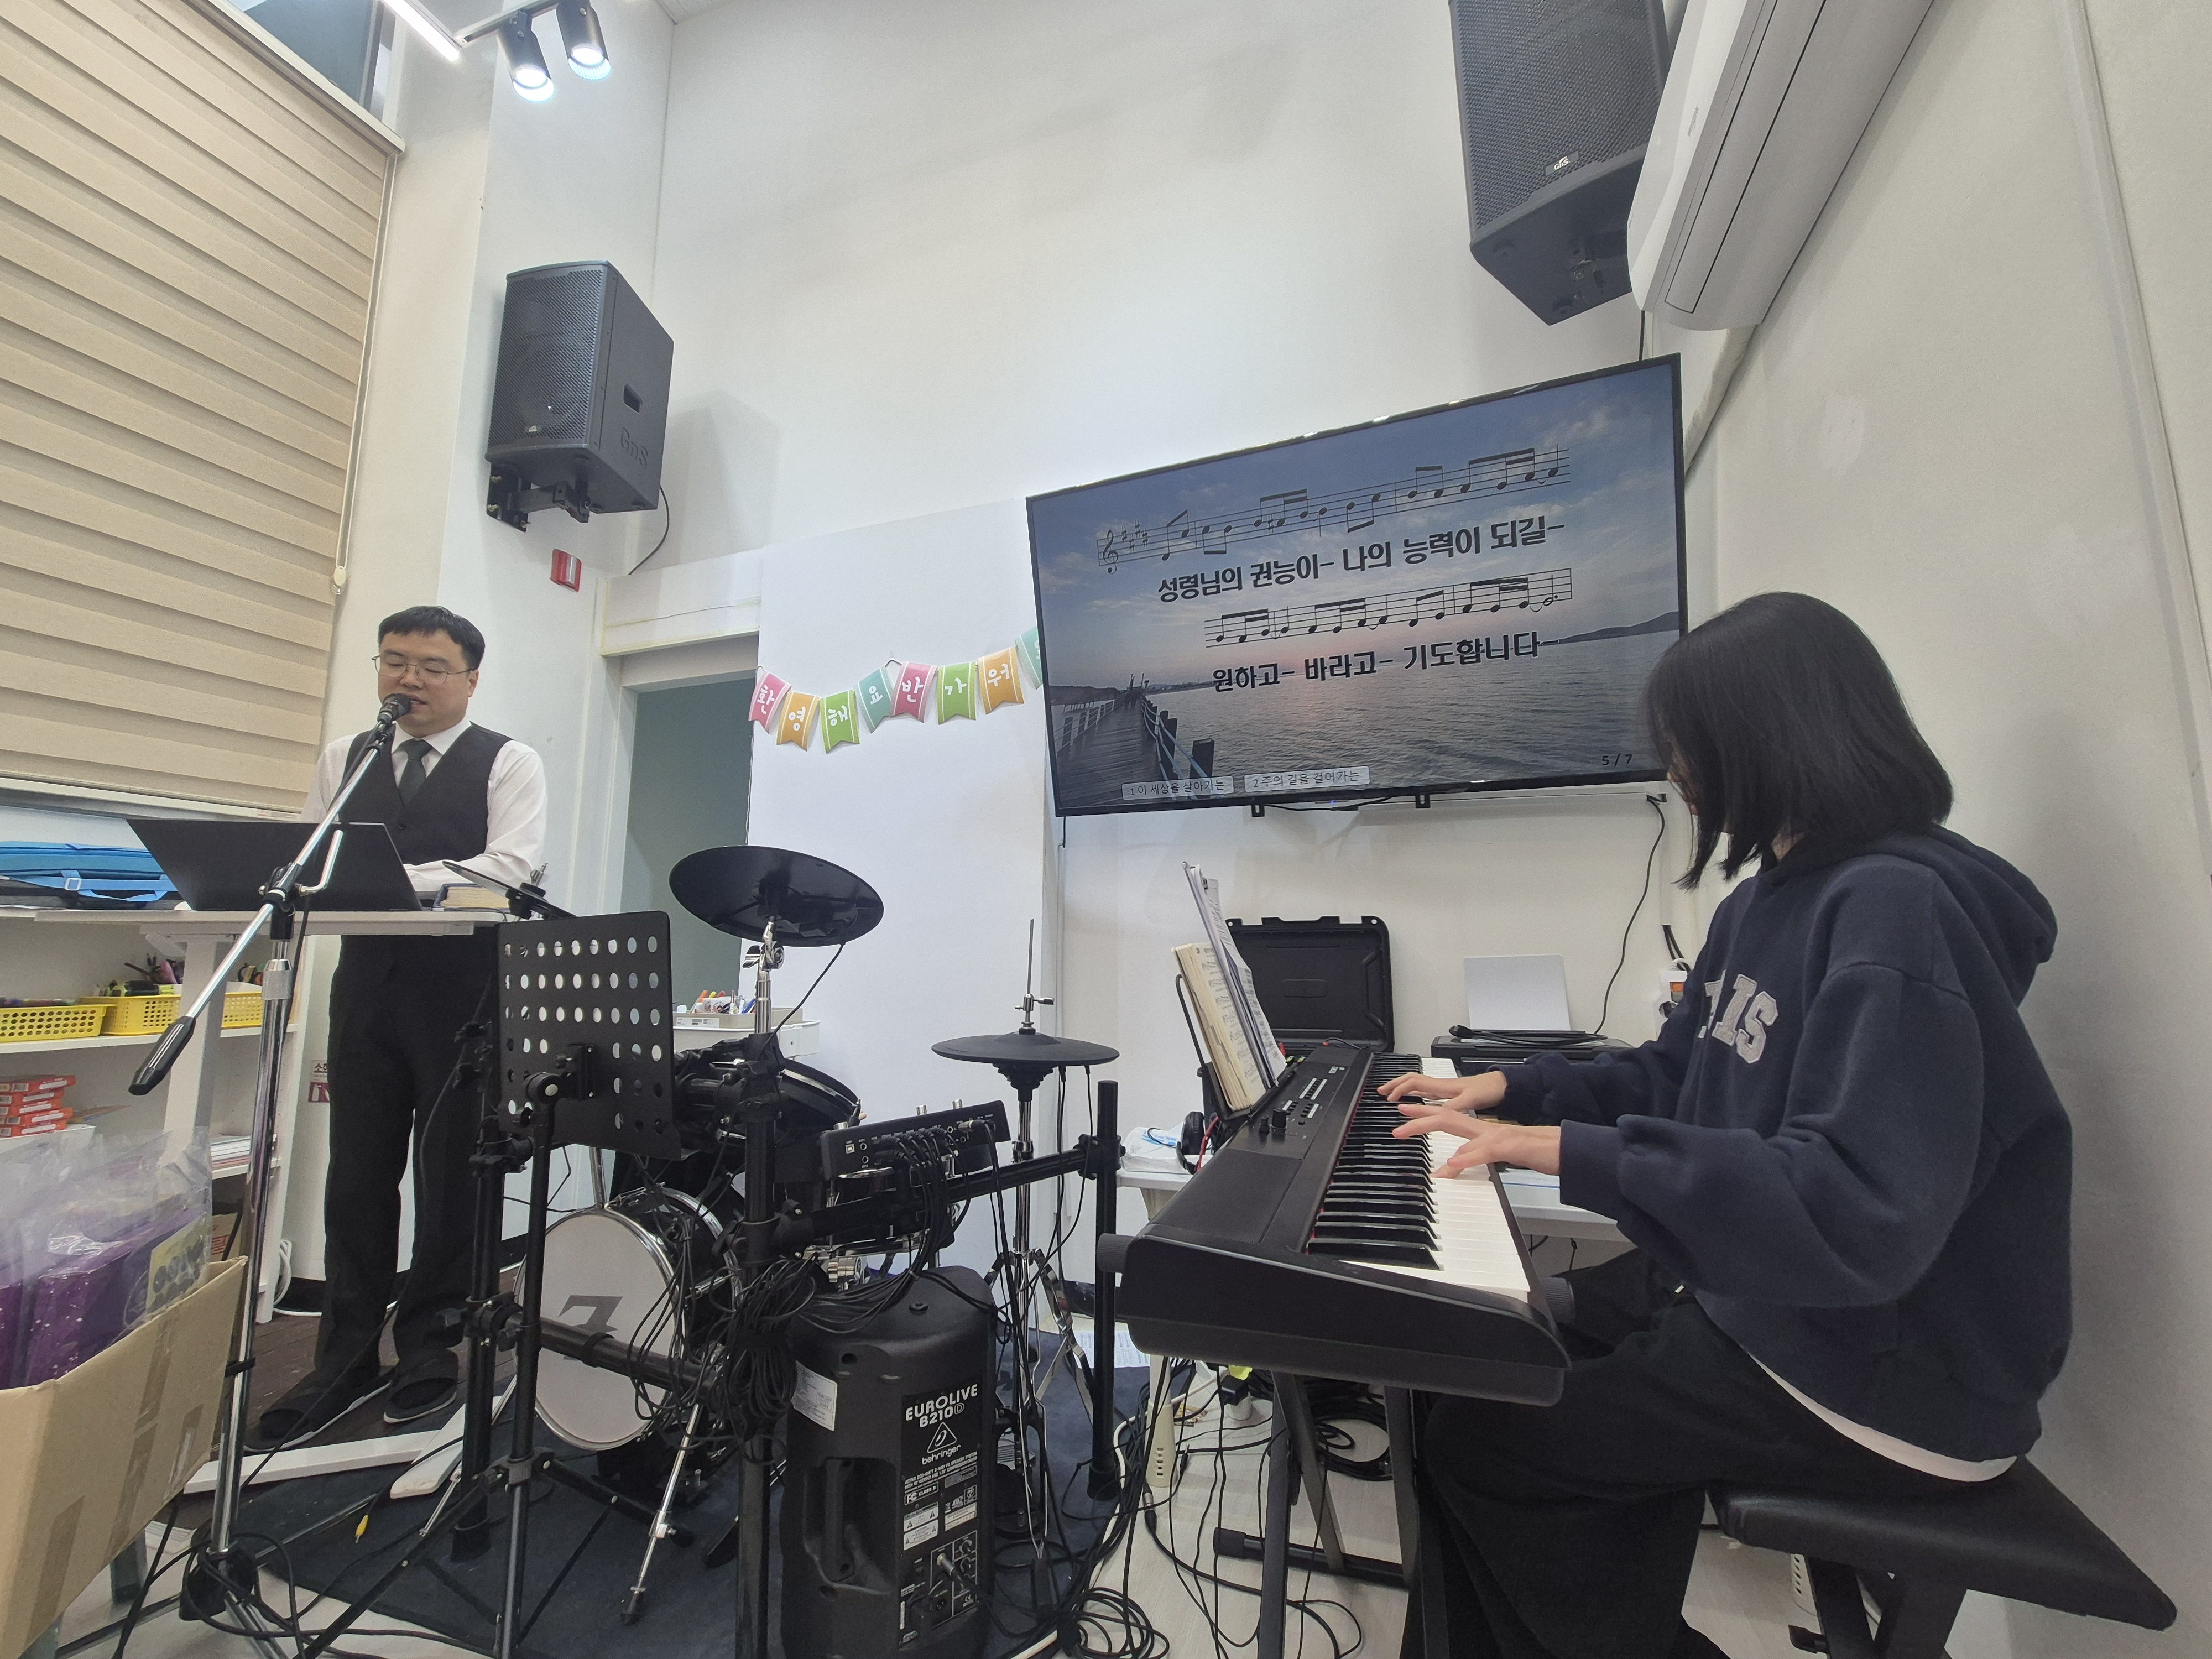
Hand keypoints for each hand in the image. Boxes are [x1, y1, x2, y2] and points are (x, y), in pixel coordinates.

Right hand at [1377, 1069, 1507, 1115]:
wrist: (1502, 1085)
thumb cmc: (1487, 1090)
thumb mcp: (1469, 1102)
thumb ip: (1452, 1108)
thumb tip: (1434, 1115)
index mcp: (1442, 1086)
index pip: (1413, 1082)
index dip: (1399, 1089)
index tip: (1388, 1099)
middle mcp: (1441, 1085)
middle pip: (1411, 1080)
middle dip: (1394, 1085)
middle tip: (1380, 1092)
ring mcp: (1445, 1089)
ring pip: (1418, 1085)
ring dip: (1403, 1088)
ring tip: (1391, 1096)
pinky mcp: (1450, 1093)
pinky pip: (1426, 1091)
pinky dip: (1415, 1094)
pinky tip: (1415, 1101)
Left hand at [1392, 1114, 1561, 1177]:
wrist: (1567, 1149)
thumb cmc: (1537, 1153)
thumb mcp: (1500, 1158)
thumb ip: (1476, 1159)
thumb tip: (1453, 1166)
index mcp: (1484, 1131)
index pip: (1450, 1117)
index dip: (1426, 1113)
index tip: (1404, 1111)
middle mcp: (1487, 1129)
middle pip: (1446, 1115)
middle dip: (1419, 1114)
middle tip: (1397, 1112)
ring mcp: (1498, 1136)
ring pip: (1458, 1127)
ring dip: (1429, 1126)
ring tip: (1406, 1130)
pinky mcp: (1511, 1147)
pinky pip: (1484, 1151)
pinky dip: (1466, 1157)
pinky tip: (1451, 1164)